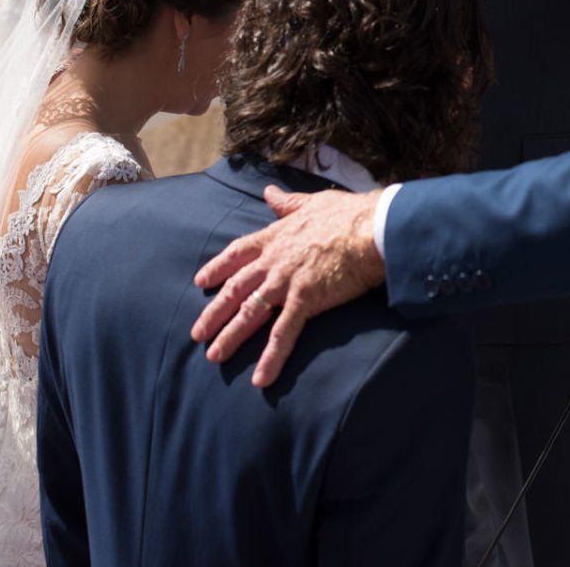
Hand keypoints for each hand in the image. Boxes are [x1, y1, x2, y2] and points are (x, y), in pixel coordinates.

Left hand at [190, 186, 384, 385]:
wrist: (372, 228)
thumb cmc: (349, 214)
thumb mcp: (313, 202)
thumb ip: (288, 202)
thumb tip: (269, 192)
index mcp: (276, 237)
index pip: (238, 253)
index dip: (218, 267)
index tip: (200, 281)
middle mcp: (274, 261)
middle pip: (235, 289)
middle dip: (214, 312)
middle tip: (197, 333)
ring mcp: (286, 281)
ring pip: (250, 313)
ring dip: (230, 337)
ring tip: (214, 357)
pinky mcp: (305, 300)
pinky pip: (284, 333)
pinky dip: (271, 357)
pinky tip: (260, 379)